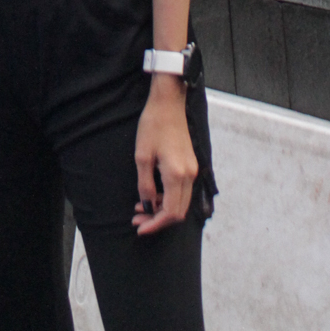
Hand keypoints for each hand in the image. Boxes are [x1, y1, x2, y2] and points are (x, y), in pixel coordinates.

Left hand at [132, 76, 197, 233]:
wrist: (168, 103)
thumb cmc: (153, 126)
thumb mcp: (142, 157)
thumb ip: (145, 185)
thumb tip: (147, 206)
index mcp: (177, 175)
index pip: (170, 213)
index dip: (155, 224)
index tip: (139, 228)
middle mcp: (189, 175)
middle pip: (178, 212)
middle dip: (158, 220)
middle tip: (137, 219)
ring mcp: (192, 170)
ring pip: (180, 202)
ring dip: (162, 209)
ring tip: (141, 206)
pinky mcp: (190, 164)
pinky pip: (182, 190)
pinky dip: (168, 197)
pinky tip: (152, 194)